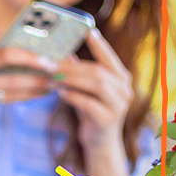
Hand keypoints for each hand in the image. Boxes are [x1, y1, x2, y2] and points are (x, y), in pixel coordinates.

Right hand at [0, 48, 57, 121]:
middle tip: (58, 78)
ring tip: (50, 88)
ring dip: (33, 92)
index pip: (7, 56)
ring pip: (11, 96)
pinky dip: (13, 99)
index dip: (30, 59)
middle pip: (15, 80)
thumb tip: (17, 55)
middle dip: (39, 80)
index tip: (49, 61)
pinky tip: (27, 96)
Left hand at [53, 28, 133, 152]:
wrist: (99, 144)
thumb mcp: (85, 91)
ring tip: (52, 78)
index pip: (110, 59)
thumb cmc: (92, 113)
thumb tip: (64, 55)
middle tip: (50, 64)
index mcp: (121, 80)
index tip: (89, 31)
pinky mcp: (108, 120)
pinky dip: (73, 96)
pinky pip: (89, 103)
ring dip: (71, 80)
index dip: (100, 46)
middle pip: (98, 71)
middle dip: (72, 67)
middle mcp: (124, 90)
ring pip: (96, 85)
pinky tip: (60, 93)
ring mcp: (119, 105)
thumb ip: (79, 75)